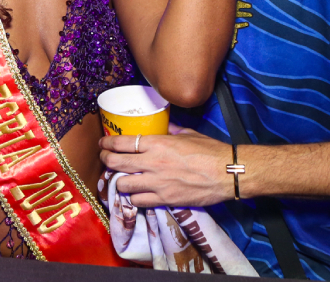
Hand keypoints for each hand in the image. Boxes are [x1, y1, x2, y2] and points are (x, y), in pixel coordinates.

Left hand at [99, 126, 233, 207]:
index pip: (122, 143)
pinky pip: (139, 201)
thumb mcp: (187, 133)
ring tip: (118, 178)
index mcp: (157, 143)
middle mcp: (152, 163)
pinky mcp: (165, 199)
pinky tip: (134, 193)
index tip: (103, 144)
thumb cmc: (209, 150)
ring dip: (118, 181)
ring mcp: (157, 183)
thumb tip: (162, 127)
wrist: (226, 173)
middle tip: (104, 159)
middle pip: (116, 163)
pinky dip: (133, 197)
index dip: (108, 143)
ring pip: (123, 185)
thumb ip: (170, 131)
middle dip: (105, 160)